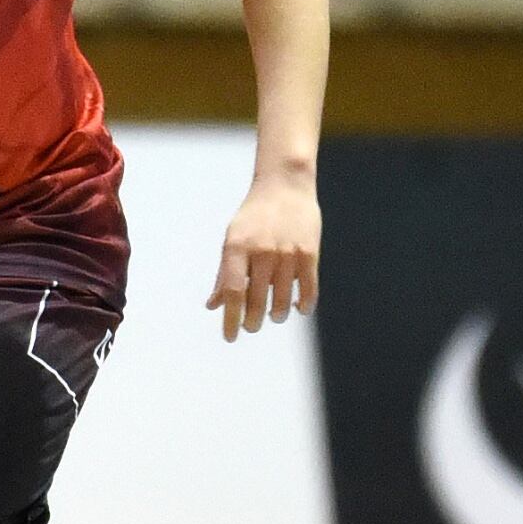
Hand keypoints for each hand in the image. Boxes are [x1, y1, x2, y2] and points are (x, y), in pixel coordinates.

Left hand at [210, 174, 320, 340]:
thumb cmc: (254, 217)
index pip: (233, 292)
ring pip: (282, 300)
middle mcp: (262, 251)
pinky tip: (298, 309)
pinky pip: (307, 289)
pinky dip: (303, 305)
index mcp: (237, 247)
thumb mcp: (232, 240)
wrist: (285, 186)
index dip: (230, 319)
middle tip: (251, 327)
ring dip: (277, 314)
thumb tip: (213, 306)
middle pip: (256, 300)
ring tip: (274, 315)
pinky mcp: (309, 253)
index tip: (229, 337)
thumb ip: (224, 274)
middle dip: (252, 321)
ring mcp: (287, 252)